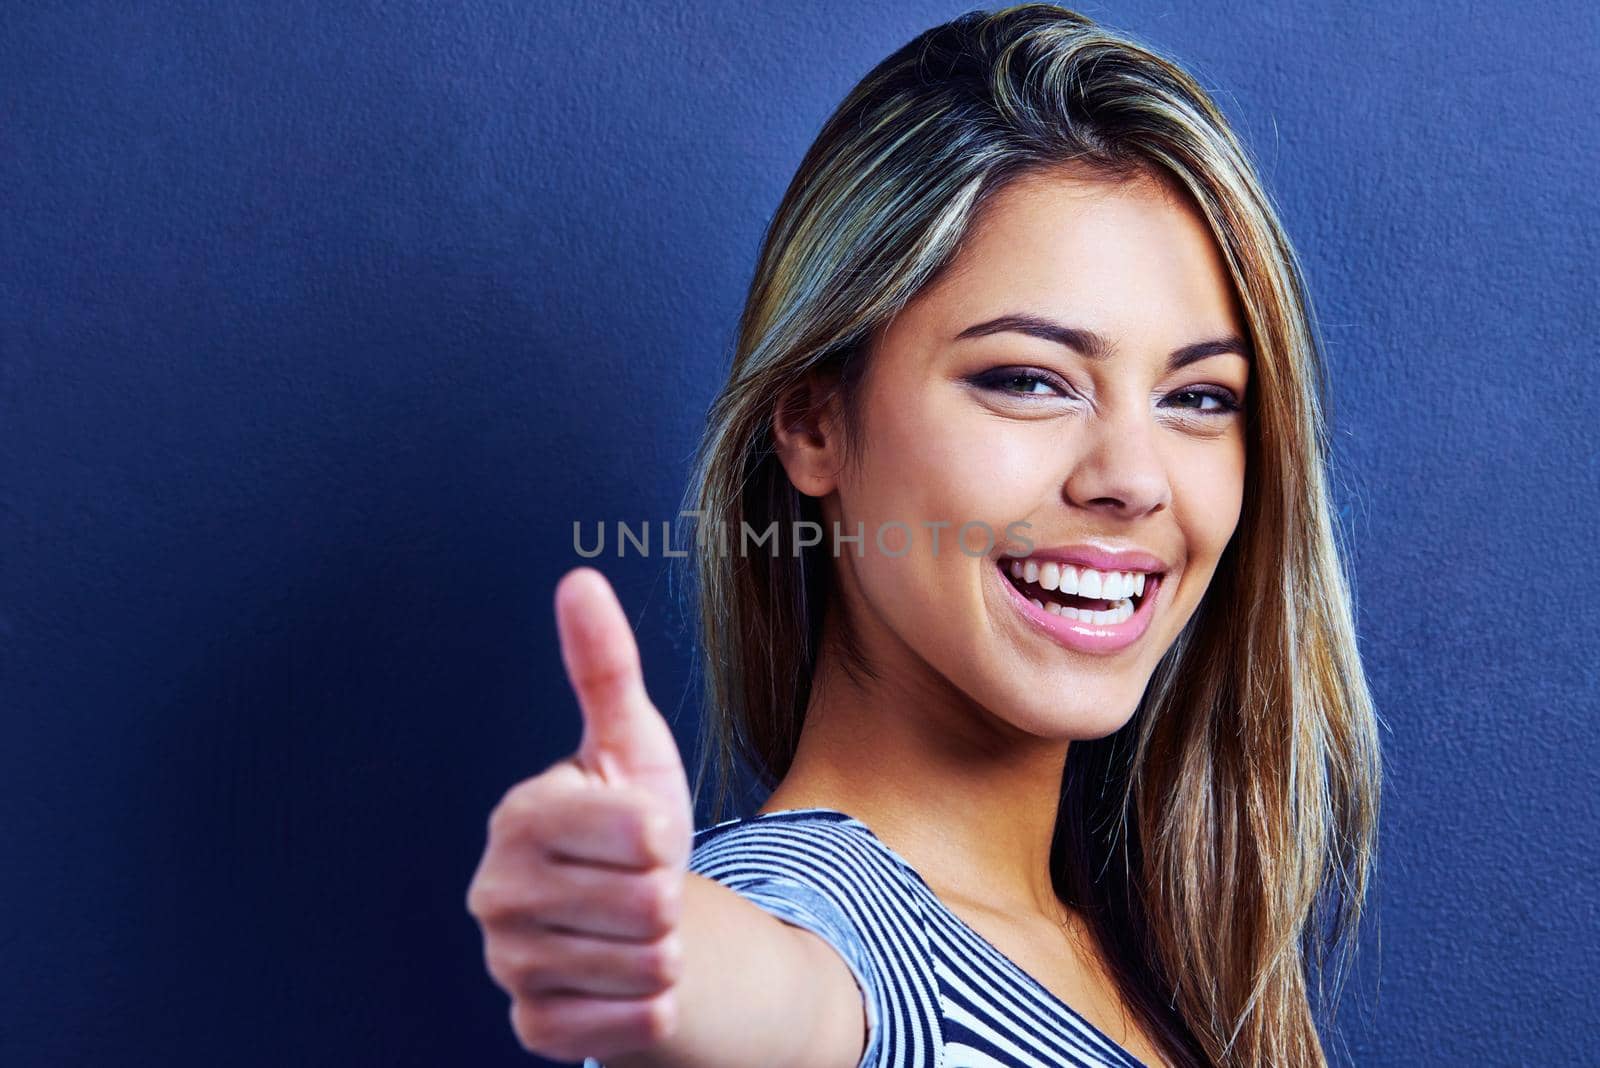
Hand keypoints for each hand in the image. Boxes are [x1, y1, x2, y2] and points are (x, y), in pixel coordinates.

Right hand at [467, 567, 694, 1061]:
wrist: (632, 918)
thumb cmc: (631, 824)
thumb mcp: (629, 743)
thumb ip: (604, 666)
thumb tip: (579, 580)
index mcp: (520, 817)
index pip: (641, 829)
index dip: (664, 831)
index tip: (642, 830)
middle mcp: (497, 895)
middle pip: (647, 901)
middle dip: (667, 895)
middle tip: (641, 884)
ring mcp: (510, 967)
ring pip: (646, 963)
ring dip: (663, 949)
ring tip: (636, 928)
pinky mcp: (536, 1027)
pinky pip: (635, 1022)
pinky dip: (653, 1003)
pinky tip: (627, 977)